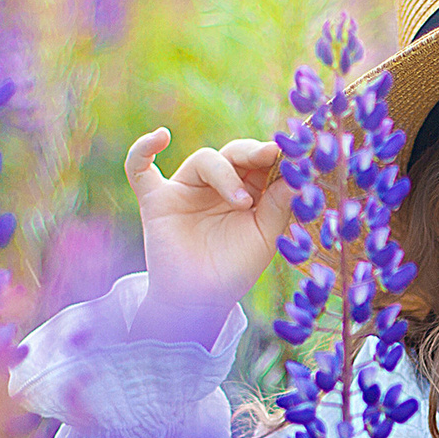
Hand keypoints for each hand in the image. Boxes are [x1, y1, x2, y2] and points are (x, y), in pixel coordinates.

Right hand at [125, 127, 293, 343]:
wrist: (199, 300)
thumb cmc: (235, 269)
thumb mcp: (266, 236)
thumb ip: (279, 205)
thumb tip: (298, 174)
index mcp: (247, 190)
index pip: (260, 162)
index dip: (274, 154)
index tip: (294, 151)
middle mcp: (216, 185)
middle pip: (234, 154)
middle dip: (253, 153)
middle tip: (270, 155)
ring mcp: (185, 189)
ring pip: (204, 160)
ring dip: (225, 174)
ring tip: (242, 202)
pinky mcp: (156, 199)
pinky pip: (139, 168)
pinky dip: (143, 148)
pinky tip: (161, 136)